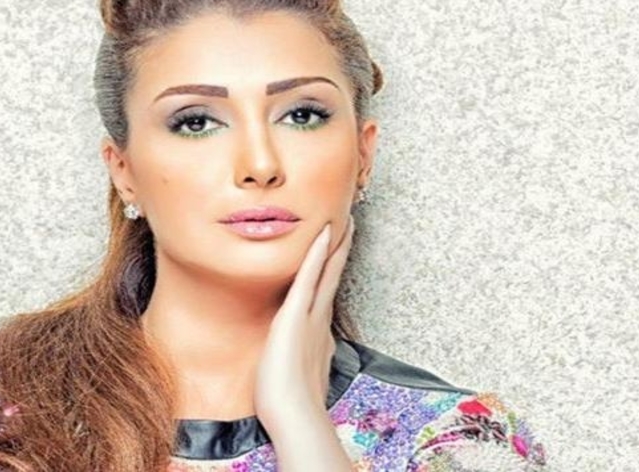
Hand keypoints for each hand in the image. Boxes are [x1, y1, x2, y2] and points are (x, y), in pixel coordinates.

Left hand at [254, 215, 354, 434]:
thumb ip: (301, 362)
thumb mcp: (297, 376)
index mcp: (316, 335)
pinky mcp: (296, 316)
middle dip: (340, 253)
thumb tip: (302, 359)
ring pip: (325, 273)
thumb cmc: (289, 403)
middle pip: (332, 279)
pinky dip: (315, 254)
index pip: (324, 295)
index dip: (331, 274)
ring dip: (334, 246)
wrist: (293, 415)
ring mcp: (310, 317)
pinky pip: (307, 278)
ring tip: (343, 222)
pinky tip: (322, 234)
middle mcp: (319, 322)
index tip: (336, 257)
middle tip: (349, 228)